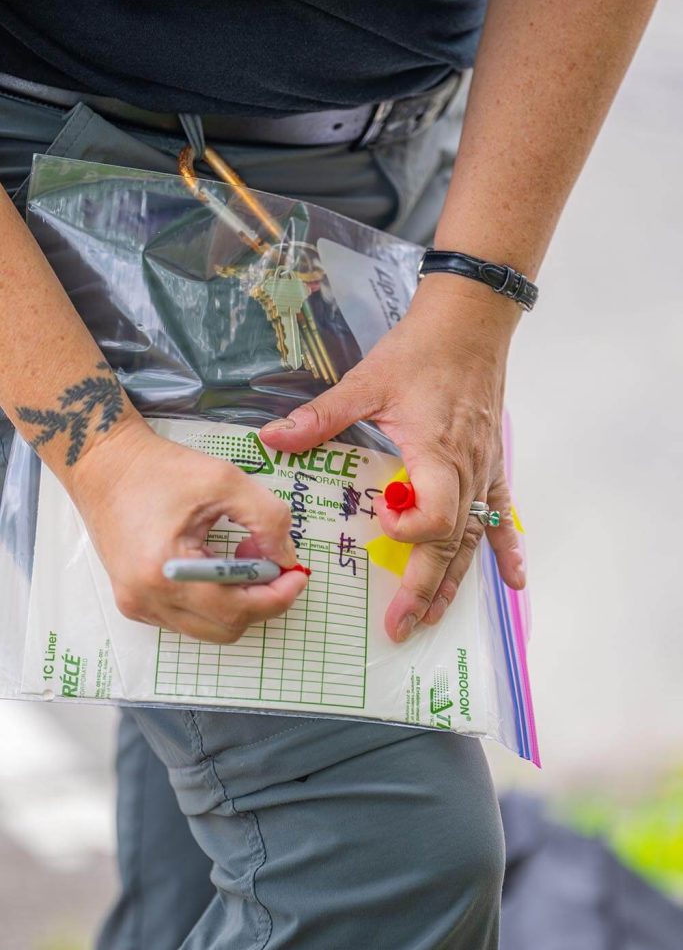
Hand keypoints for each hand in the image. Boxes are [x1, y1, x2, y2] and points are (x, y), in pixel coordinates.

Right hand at [67, 419, 307, 641]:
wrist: (106, 464)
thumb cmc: (161, 469)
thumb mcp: (225, 481)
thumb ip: (267, 519)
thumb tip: (286, 558)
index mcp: (166, 571)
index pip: (236, 610)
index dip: (277, 596)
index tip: (298, 574)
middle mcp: (146, 598)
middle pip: (226, 628)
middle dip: (261, 599)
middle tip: (273, 561)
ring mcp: (137, 605)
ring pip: (208, 628)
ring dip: (238, 601)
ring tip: (242, 557)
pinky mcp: (133, 602)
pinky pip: (187, 619)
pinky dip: (214, 600)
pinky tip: (217, 564)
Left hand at [260, 276, 525, 642]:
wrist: (470, 322)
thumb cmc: (422, 350)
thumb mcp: (366, 382)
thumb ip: (320, 417)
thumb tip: (271, 439)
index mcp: (436, 455)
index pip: (433, 518)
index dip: (405, 529)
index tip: (378, 515)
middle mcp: (465, 473)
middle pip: (451, 545)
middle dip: (424, 589)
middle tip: (401, 627)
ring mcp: (483, 473)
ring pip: (473, 541)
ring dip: (454, 582)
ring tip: (434, 617)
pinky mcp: (491, 466)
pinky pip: (502, 517)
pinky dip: (506, 549)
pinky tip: (514, 581)